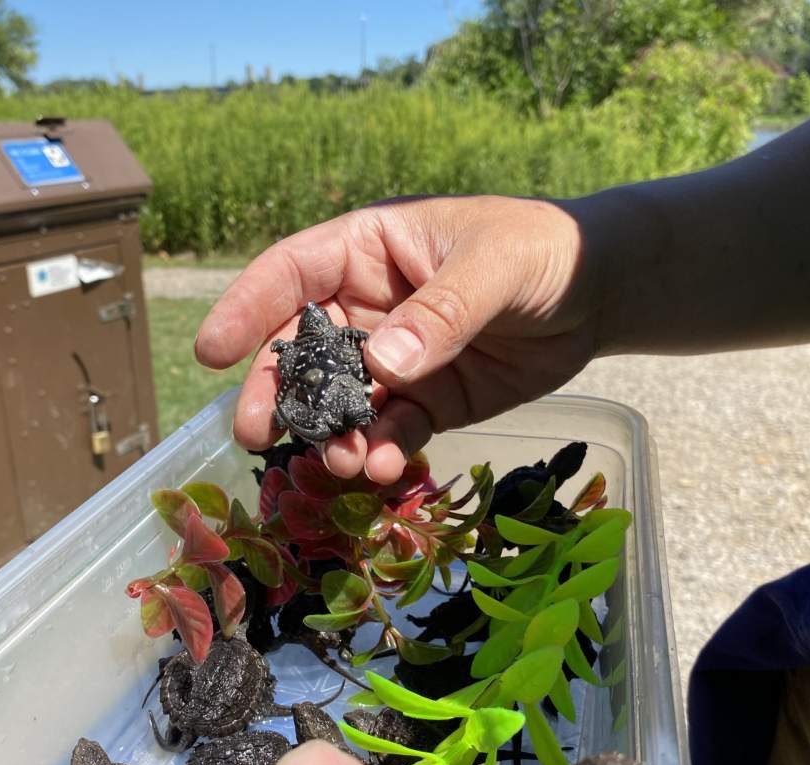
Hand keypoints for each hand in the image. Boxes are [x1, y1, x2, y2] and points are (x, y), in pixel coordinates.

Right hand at [195, 195, 597, 483]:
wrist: (598, 293)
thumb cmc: (541, 250)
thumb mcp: (494, 266)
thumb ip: (441, 313)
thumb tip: (382, 367)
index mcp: (368, 251)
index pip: (291, 274)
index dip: (247, 309)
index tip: (212, 352)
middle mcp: (368, 307)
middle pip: (301, 350)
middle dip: (276, 393)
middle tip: (254, 434)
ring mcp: (394, 359)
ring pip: (340, 402)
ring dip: (330, 434)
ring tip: (340, 462)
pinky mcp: (426, 401)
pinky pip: (389, 430)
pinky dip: (380, 452)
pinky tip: (380, 469)